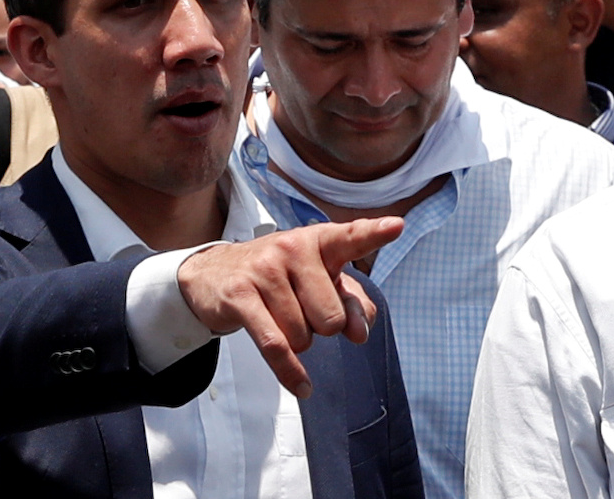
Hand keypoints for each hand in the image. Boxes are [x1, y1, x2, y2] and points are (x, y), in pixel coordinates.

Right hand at [177, 219, 404, 395]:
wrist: (215, 273)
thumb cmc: (283, 277)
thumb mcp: (321, 281)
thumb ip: (353, 303)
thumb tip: (360, 332)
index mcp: (320, 240)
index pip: (351, 237)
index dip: (375, 234)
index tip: (397, 227)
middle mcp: (293, 248)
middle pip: (331, 317)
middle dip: (322, 328)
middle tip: (304, 311)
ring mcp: (265, 270)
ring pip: (303, 335)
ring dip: (298, 340)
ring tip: (281, 318)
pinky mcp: (240, 296)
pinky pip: (275, 345)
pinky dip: (290, 371)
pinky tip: (303, 386)